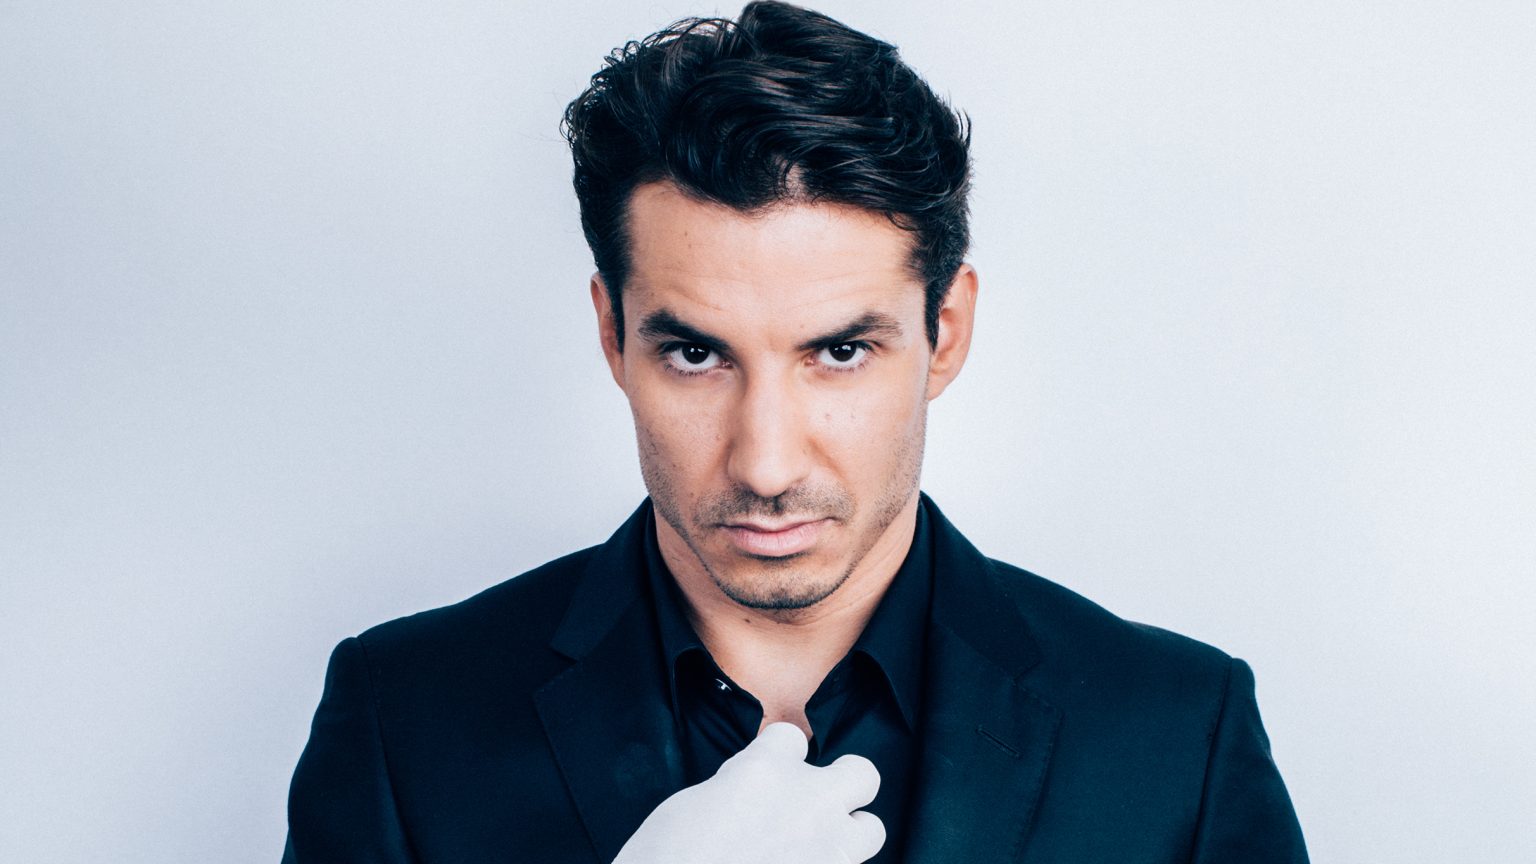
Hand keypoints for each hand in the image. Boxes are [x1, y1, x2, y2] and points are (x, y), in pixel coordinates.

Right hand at [613, 722, 884, 863]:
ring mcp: (827, 850)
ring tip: (813, 852)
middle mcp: (808, 803)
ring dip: (846, 837)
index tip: (766, 777)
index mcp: (766, 770)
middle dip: (843, 785)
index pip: (792, 738)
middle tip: (813, 805)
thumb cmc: (666, 856)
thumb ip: (739, 789)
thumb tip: (753, 797)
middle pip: (861, 773)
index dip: (779, 757)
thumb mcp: (694, 804)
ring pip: (871, 830)